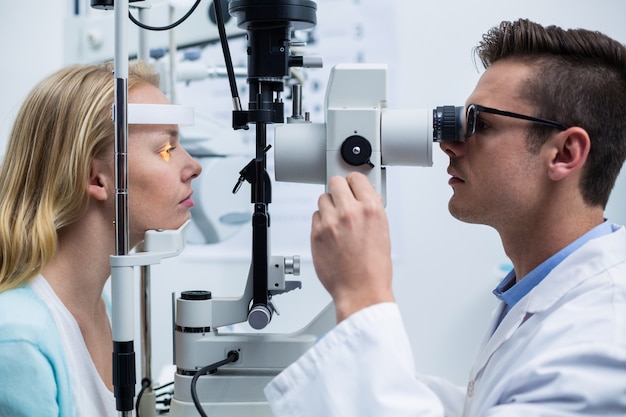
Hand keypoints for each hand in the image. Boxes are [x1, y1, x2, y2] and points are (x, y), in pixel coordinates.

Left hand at [311, 172, 393, 321]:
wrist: (361, 291)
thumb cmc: (374, 268)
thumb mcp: (382, 233)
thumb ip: (371, 211)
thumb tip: (366, 198)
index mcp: (371, 209)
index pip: (356, 178)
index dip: (354, 183)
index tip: (352, 187)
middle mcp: (350, 212)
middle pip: (335, 182)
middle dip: (339, 190)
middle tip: (342, 200)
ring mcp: (331, 222)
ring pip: (323, 199)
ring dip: (329, 207)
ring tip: (337, 222)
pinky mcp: (316, 234)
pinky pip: (315, 217)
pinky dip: (321, 222)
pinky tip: (331, 234)